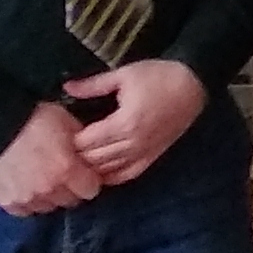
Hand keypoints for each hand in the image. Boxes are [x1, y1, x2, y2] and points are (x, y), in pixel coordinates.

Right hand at [0, 101, 104, 217]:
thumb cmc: (28, 117)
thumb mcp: (63, 120)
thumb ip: (80, 140)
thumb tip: (89, 151)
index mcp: (66, 169)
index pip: (92, 190)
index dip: (89, 180)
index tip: (83, 172)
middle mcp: (49, 189)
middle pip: (70, 201)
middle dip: (70, 189)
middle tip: (60, 173)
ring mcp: (27, 199)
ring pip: (48, 207)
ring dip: (48, 196)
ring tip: (40, 178)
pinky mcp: (7, 203)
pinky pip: (25, 211)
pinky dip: (27, 201)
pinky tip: (23, 185)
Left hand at [67, 60, 207, 187]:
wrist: (193, 85)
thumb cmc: (158, 76)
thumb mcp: (123, 75)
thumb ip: (93, 85)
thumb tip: (66, 88)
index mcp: (123, 123)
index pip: (86, 142)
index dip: (69, 140)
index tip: (59, 133)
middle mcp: (133, 144)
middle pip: (94, 159)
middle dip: (76, 155)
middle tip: (63, 148)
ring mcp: (144, 153)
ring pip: (108, 171)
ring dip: (91, 168)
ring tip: (76, 160)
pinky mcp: (152, 157)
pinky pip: (127, 175)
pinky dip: (111, 177)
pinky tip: (99, 174)